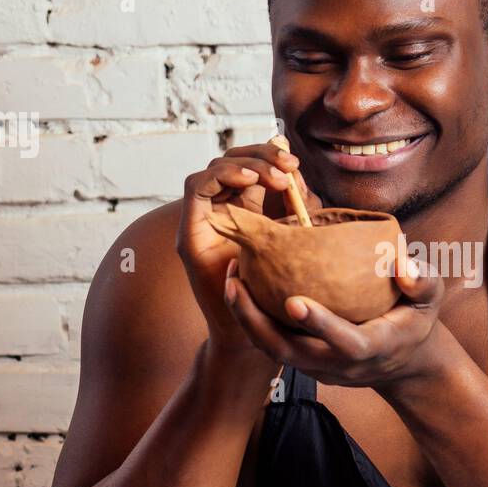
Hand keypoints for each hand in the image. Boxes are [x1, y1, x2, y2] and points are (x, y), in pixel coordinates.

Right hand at [176, 140, 323, 352]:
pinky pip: (195, 187)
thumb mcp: (293, 243)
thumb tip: (298, 177)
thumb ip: (296, 212)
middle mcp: (221, 210)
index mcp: (245, 208)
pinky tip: (248, 180)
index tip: (295, 164)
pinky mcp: (189, 232)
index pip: (251, 164)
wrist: (252, 332)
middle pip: (233, 159)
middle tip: (289, 165)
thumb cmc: (274, 291)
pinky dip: (221, 176)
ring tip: (274, 177)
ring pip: (214, 167)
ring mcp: (203, 220)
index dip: (271, 156)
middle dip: (262, 154)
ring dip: (246, 164)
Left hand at [222, 256, 448, 387]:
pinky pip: (273, 345)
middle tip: (235, 284)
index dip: (320, 324)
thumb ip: (421, 281)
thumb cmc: (414, 320)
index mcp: (372, 347)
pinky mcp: (304, 363)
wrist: (402, 360)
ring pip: (274, 351)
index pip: (344, 342)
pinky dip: (252, 321)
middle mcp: (339, 364)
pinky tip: (239, 288)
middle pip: (291, 352)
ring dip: (247, 320)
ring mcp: (319, 368)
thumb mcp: (430, 299)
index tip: (293, 300)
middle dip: (258, 322)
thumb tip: (402, 263)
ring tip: (230, 281)